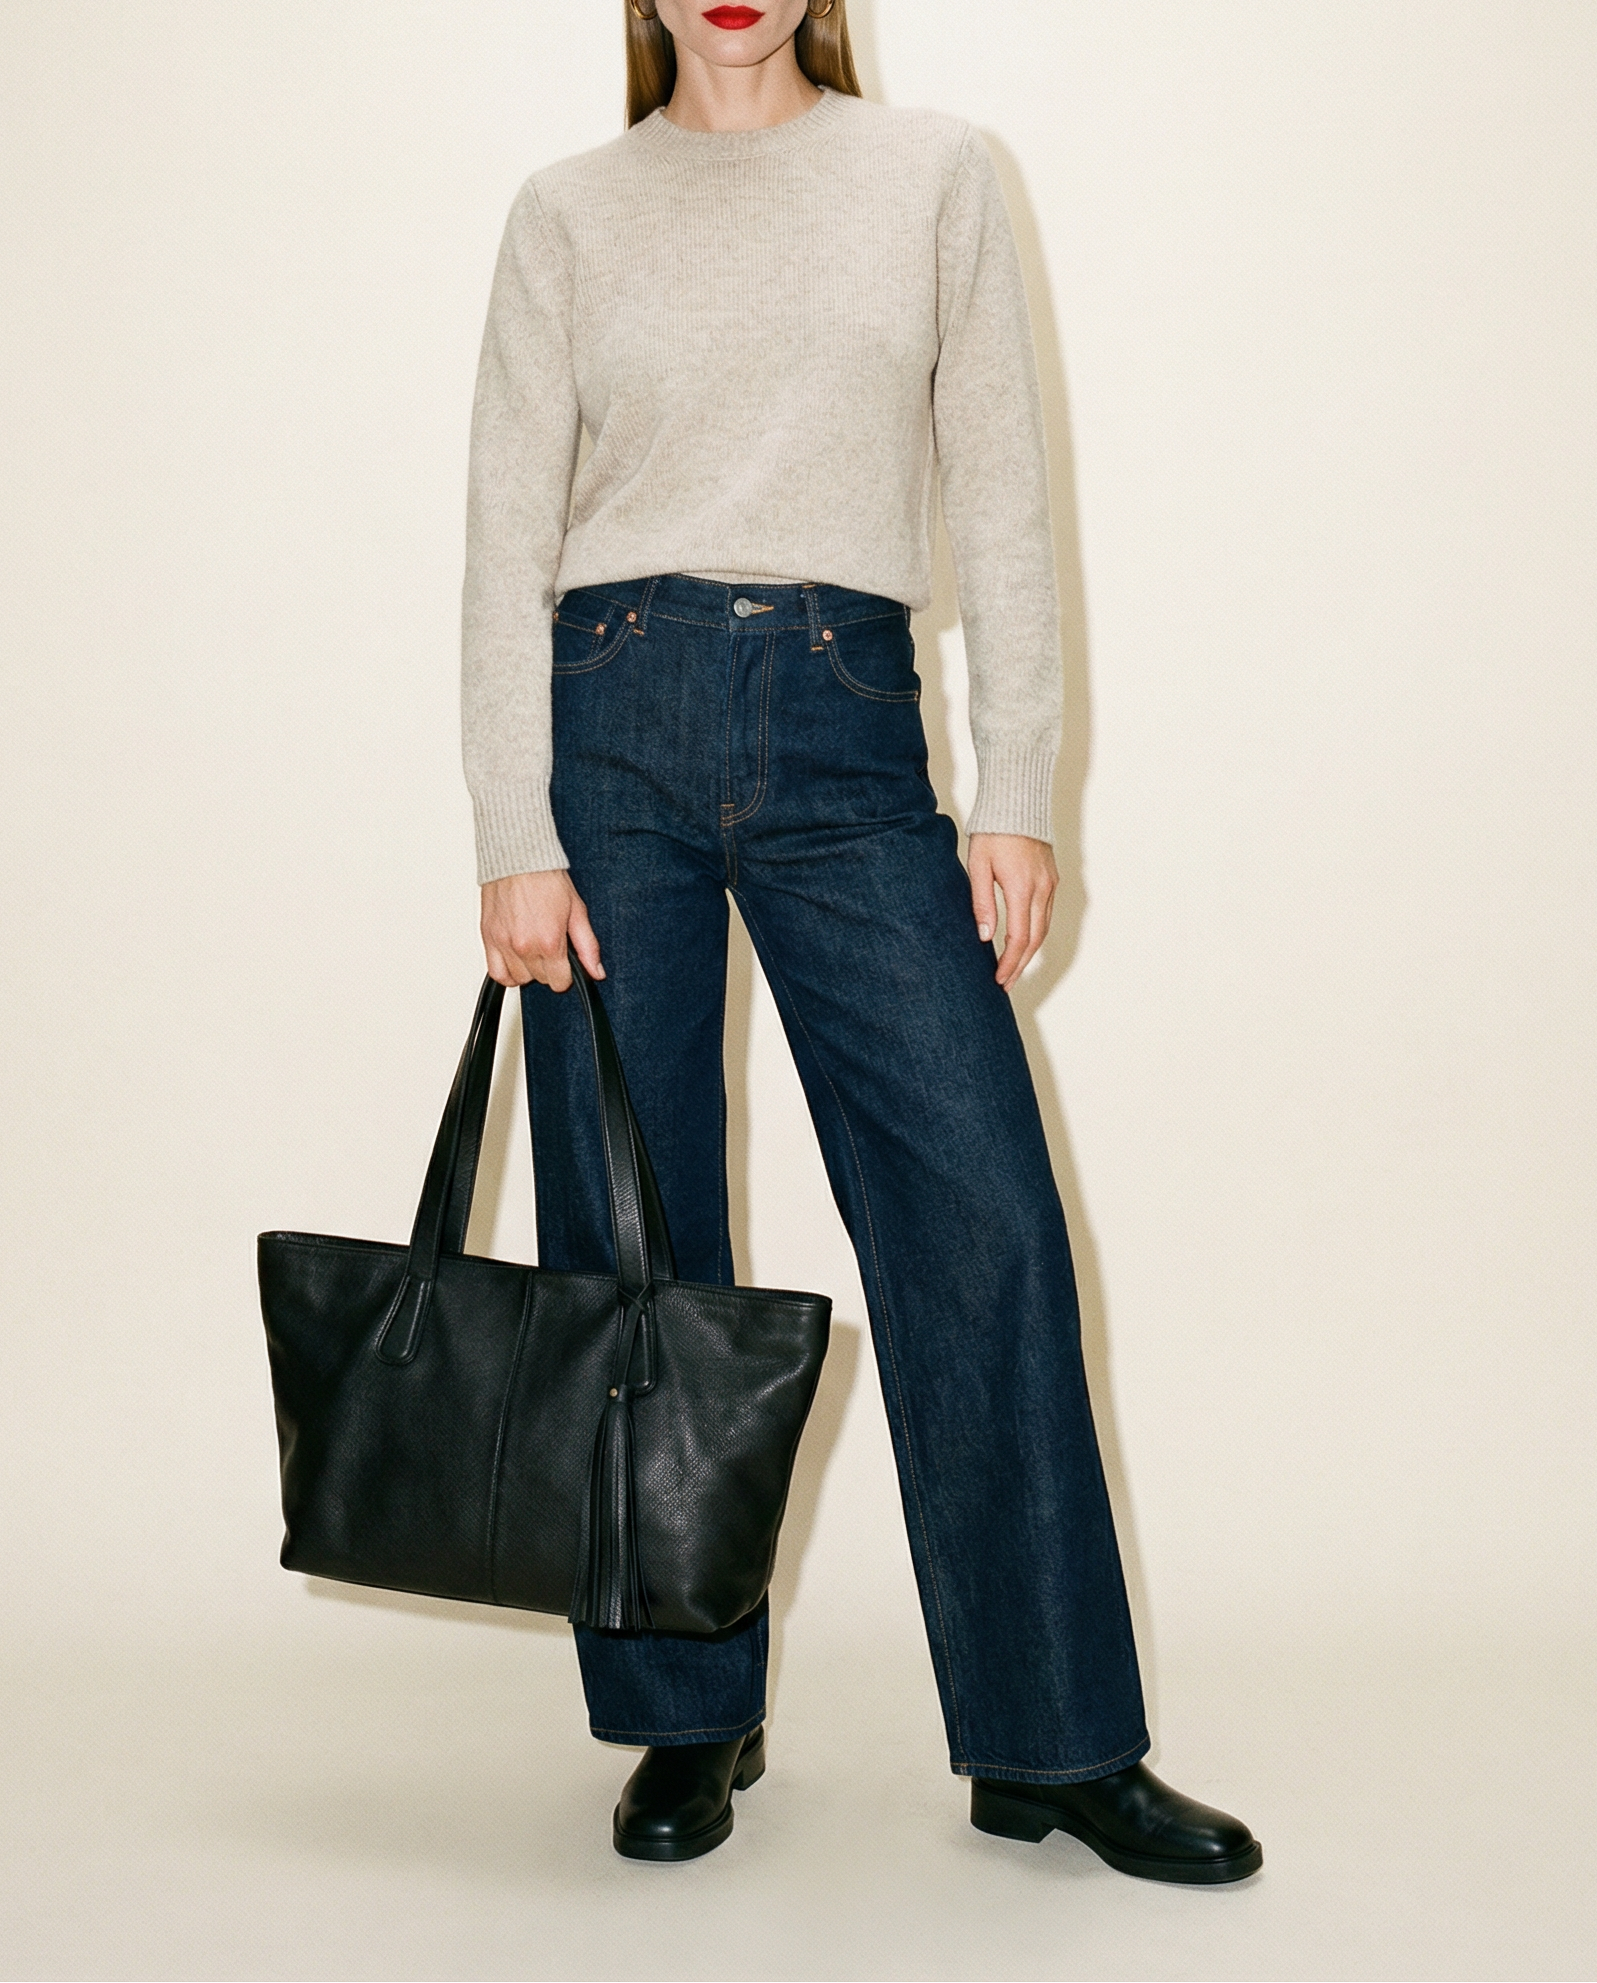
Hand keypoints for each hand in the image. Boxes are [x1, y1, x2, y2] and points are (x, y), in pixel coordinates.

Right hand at [480, 870, 603, 991]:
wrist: (519, 857)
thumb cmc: (546, 878)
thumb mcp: (577, 911)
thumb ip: (588, 946)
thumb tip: (596, 972)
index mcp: (550, 942)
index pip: (560, 982)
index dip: (566, 974)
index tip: (566, 963)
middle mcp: (525, 946)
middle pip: (540, 980)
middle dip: (548, 969)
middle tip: (550, 949)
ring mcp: (504, 944)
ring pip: (518, 979)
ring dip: (527, 970)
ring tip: (533, 951)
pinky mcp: (488, 938)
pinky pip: (496, 973)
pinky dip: (506, 972)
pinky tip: (515, 960)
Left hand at [968, 833, 1057, 991]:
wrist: (1017, 801)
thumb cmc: (992, 831)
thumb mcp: (978, 866)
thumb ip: (982, 903)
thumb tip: (986, 937)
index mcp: (1022, 888)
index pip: (1020, 938)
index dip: (1010, 963)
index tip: (999, 979)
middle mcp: (1043, 889)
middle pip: (1036, 939)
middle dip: (1021, 964)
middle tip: (1006, 983)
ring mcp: (1051, 884)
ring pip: (1044, 928)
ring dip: (1030, 952)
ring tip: (1013, 968)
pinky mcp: (1052, 878)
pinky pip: (1046, 913)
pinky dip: (1036, 933)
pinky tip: (1024, 941)